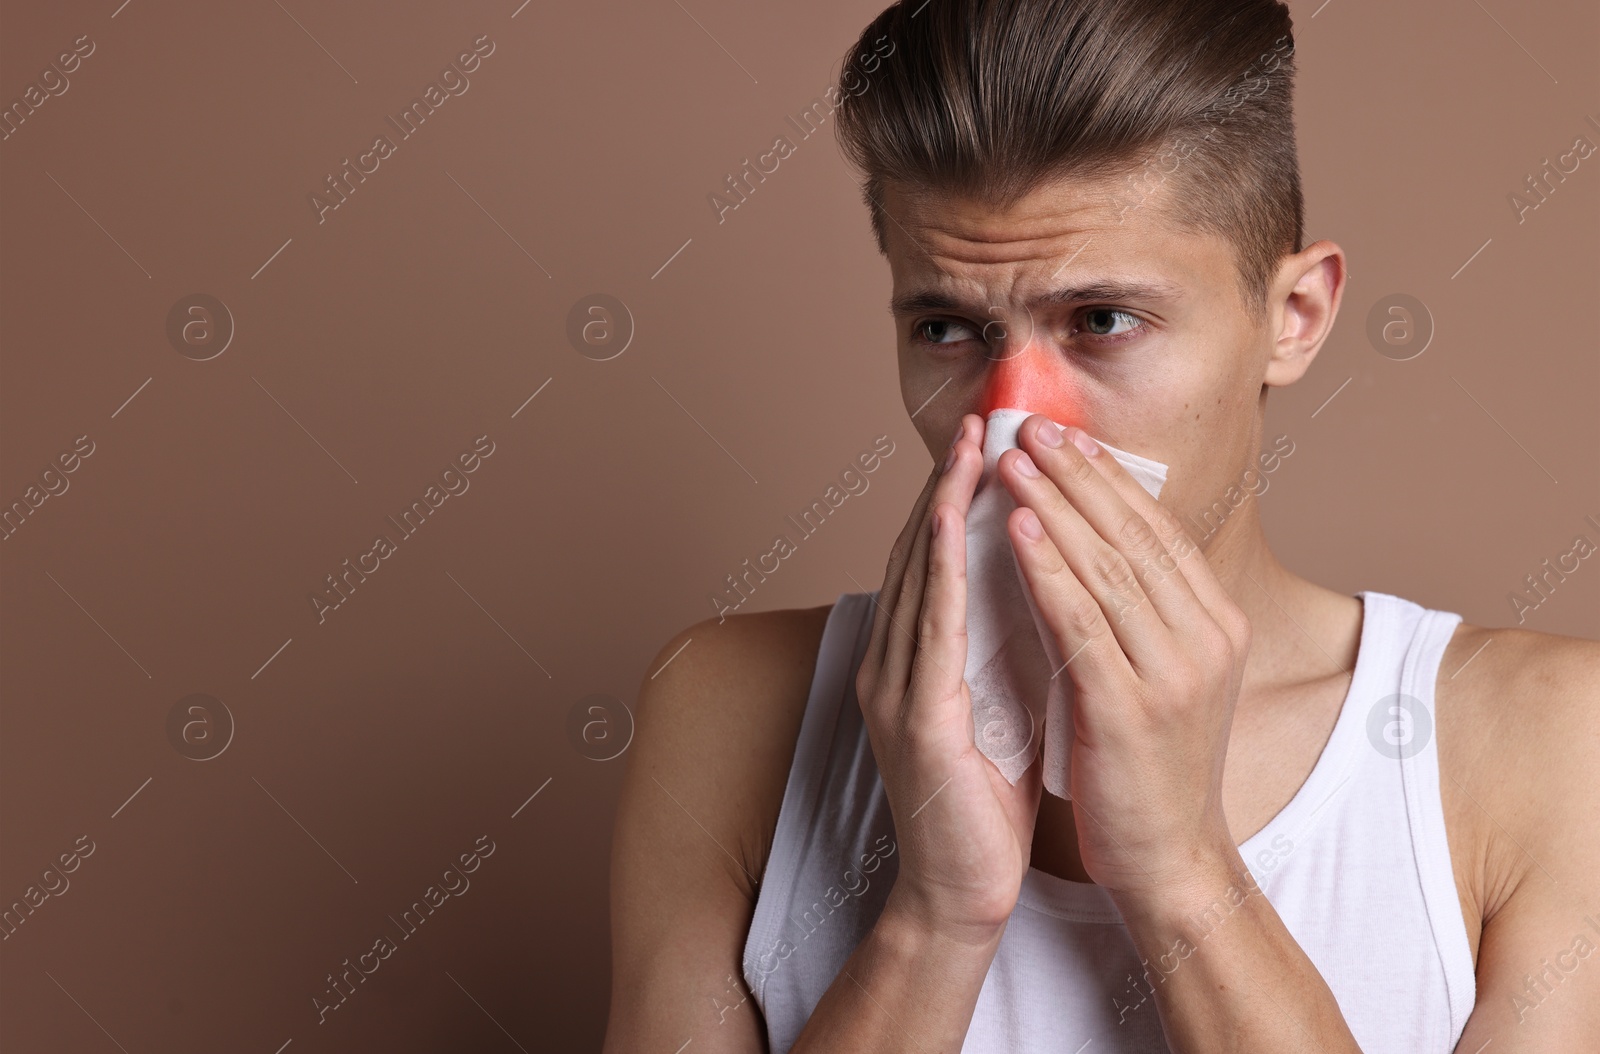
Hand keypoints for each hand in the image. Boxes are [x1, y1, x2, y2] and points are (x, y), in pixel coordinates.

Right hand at [856, 413, 1042, 946]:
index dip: (955, 498)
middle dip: (946, 483)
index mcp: (910, 663)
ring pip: (917, 576)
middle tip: (978, 420)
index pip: (932, 562)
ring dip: (941, 506)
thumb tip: (1036, 588)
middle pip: (917, 553)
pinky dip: (940, 567)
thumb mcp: (996, 709)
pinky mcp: (913, 717)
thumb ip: (1000, 650)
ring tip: (968, 448)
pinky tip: (955, 523)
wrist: (957, 893)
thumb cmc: (984, 805)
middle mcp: (890, 665)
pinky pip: (929, 627)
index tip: (988, 444)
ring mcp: (894, 689)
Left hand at [996, 414, 1251, 900]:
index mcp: (1216, 623)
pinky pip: (1081, 622)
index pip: (1156, 528)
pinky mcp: (1131, 708)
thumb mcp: (1162, 670)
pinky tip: (1014, 531)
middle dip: (1075, 472)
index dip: (1105, 475)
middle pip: (1132, 534)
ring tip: (1008, 459)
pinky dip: (1046, 570)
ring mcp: (1173, 673)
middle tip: (1026, 424)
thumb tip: (1098, 537)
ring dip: (1053, 505)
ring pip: (1106, 567)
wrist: (1170, 858)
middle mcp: (1207, 638)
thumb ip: (1143, 609)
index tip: (1061, 432)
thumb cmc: (1151, 761)